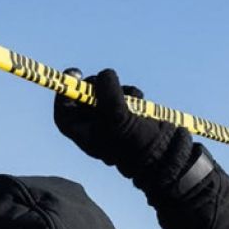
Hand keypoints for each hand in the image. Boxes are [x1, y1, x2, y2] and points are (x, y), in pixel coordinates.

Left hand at [54, 69, 190, 183]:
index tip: (75, 74)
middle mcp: (96, 128)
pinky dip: (130, 93)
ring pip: (105, 94)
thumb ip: (108, 93)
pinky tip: (140, 99)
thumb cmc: (137, 143)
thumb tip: (105, 75)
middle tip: (107, 81)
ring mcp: (112, 121)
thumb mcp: (118, 116)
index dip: (65, 92)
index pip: (64, 111)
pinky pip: (122, 96)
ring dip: (117, 89)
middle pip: (84, 98)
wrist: (164, 154)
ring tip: (131, 95)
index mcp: (86, 135)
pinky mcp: (128, 115)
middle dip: (96, 86)